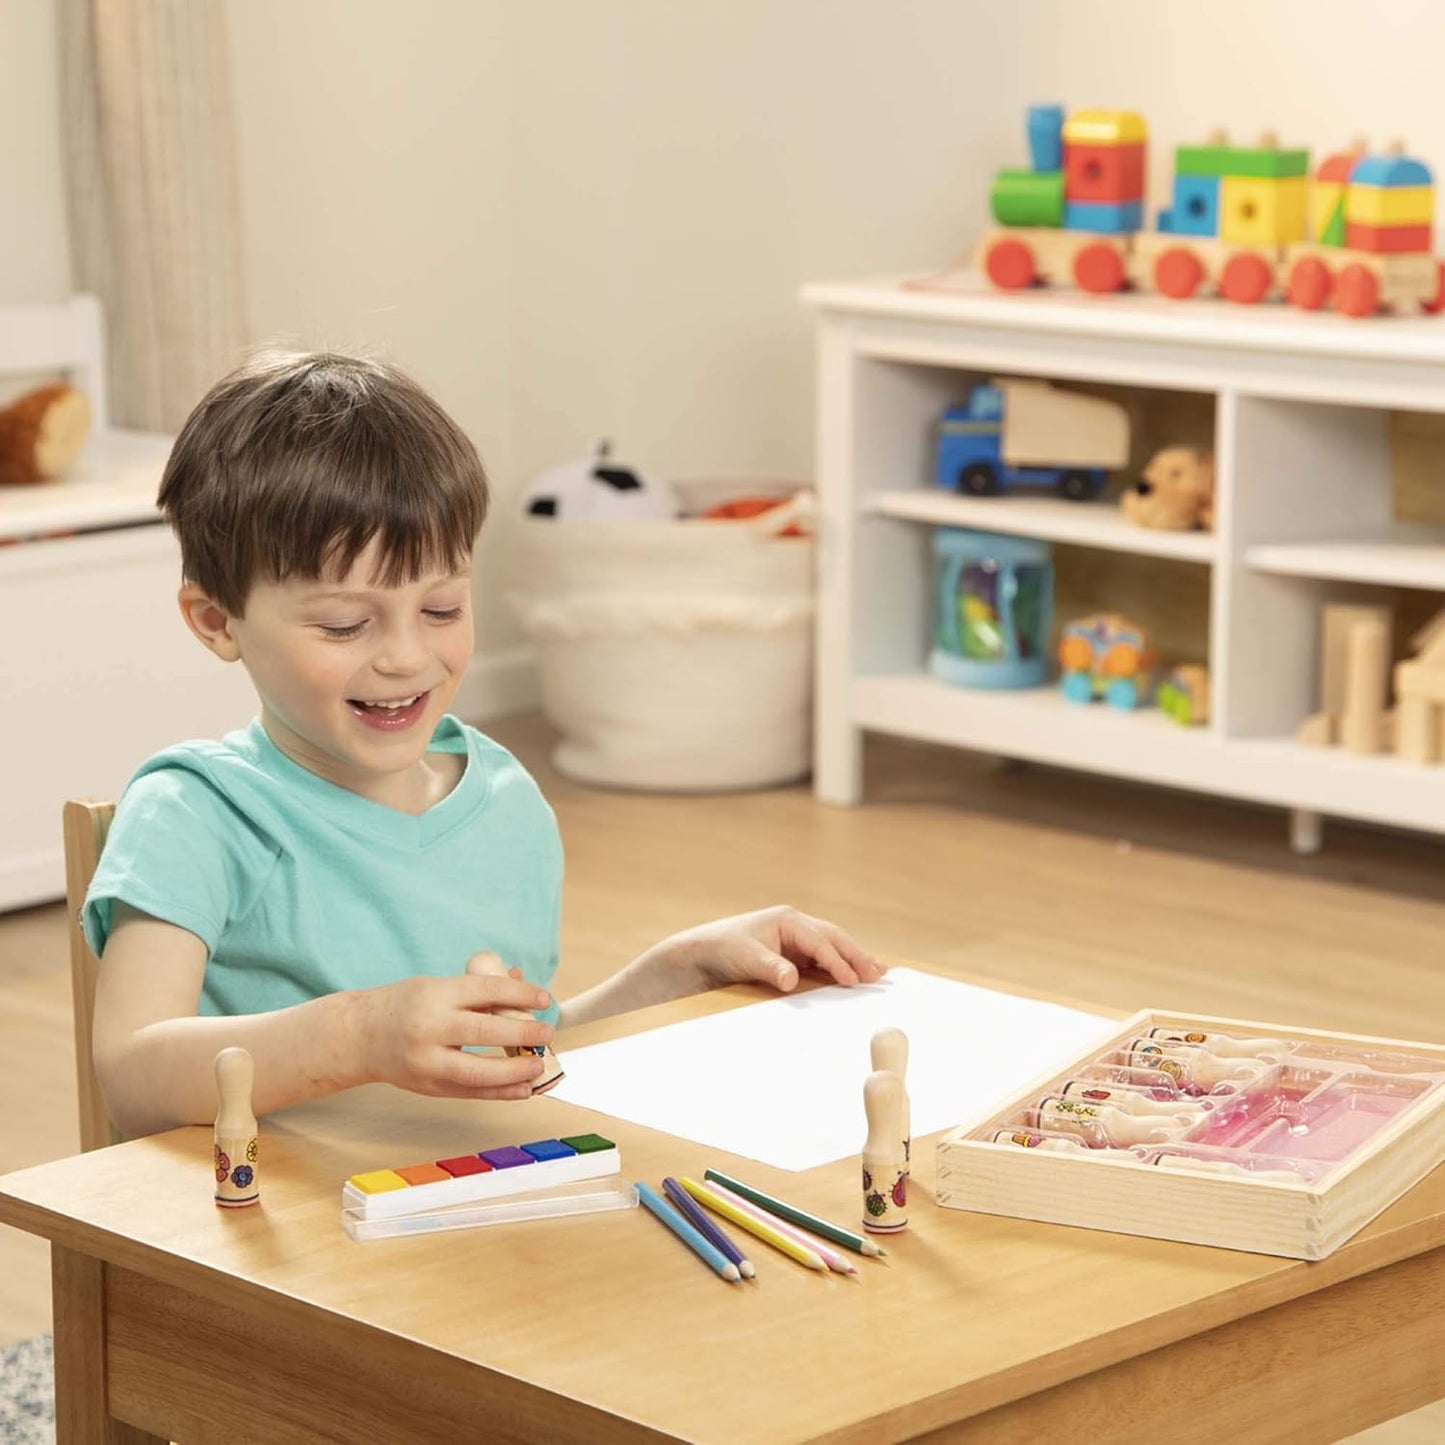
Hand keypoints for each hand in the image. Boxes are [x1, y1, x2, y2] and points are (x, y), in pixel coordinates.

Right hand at [359, 956, 553, 1098]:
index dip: (520, 994)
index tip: (544, 998)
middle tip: (547, 1033)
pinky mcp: (428, 1086)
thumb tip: (522, 984)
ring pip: (478, 1070)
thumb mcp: (437, 987)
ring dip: (515, 1070)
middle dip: (523, 1033)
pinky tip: (524, 1088)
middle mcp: (430, 1027)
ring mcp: (428, 1061)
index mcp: (435, 994)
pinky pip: (470, 1092)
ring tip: (538, 1064)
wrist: (358, 1036)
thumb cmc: (404, 1006)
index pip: (486, 991)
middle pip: (486, 1031)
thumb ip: (477, 990)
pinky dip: (500, 1092)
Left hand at [660, 905, 885, 995]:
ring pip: (831, 945)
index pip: (820, 941)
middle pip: (833, 938)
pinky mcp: (793, 951)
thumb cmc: (723, 948)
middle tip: (878, 974)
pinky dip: (839, 964)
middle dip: (856, 955)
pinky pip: (822, 956)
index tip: (852, 979)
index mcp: (788, 920)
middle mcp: (796, 924)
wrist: (703, 951)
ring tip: (877, 972)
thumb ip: (771, 968)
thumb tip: (791, 980)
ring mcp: (795, 937)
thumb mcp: (746, 958)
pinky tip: (852, 974)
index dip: (838, 960)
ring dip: (853, 958)